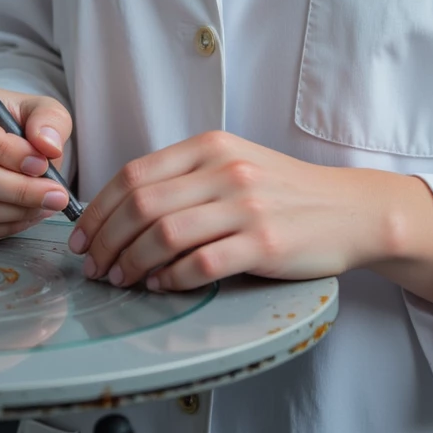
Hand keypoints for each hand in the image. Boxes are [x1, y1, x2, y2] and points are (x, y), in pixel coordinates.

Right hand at [0, 85, 73, 243]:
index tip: (40, 163)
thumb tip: (47, 144)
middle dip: (18, 189)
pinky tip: (25, 214)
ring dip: (14, 211)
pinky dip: (2, 227)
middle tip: (54, 193)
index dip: (3, 150)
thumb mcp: (37, 107)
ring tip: (45, 203)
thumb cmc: (11, 121)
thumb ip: (48, 119)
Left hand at [67, 130, 395, 291]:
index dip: (98, 209)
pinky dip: (171, 279)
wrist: (350, 209)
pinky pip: (200, 264)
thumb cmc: (286, 192)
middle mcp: (225, 170)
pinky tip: (162, 286)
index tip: (82, 236)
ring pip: (164, 234)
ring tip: (121, 279)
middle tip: (93, 266)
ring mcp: (245, 205)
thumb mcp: (235, 164)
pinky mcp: (263, 242)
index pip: (135, 173)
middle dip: (105, 240)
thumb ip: (186, 178)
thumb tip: (125, 208)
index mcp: (211, 145)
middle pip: (141, 204)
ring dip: (131, 263)